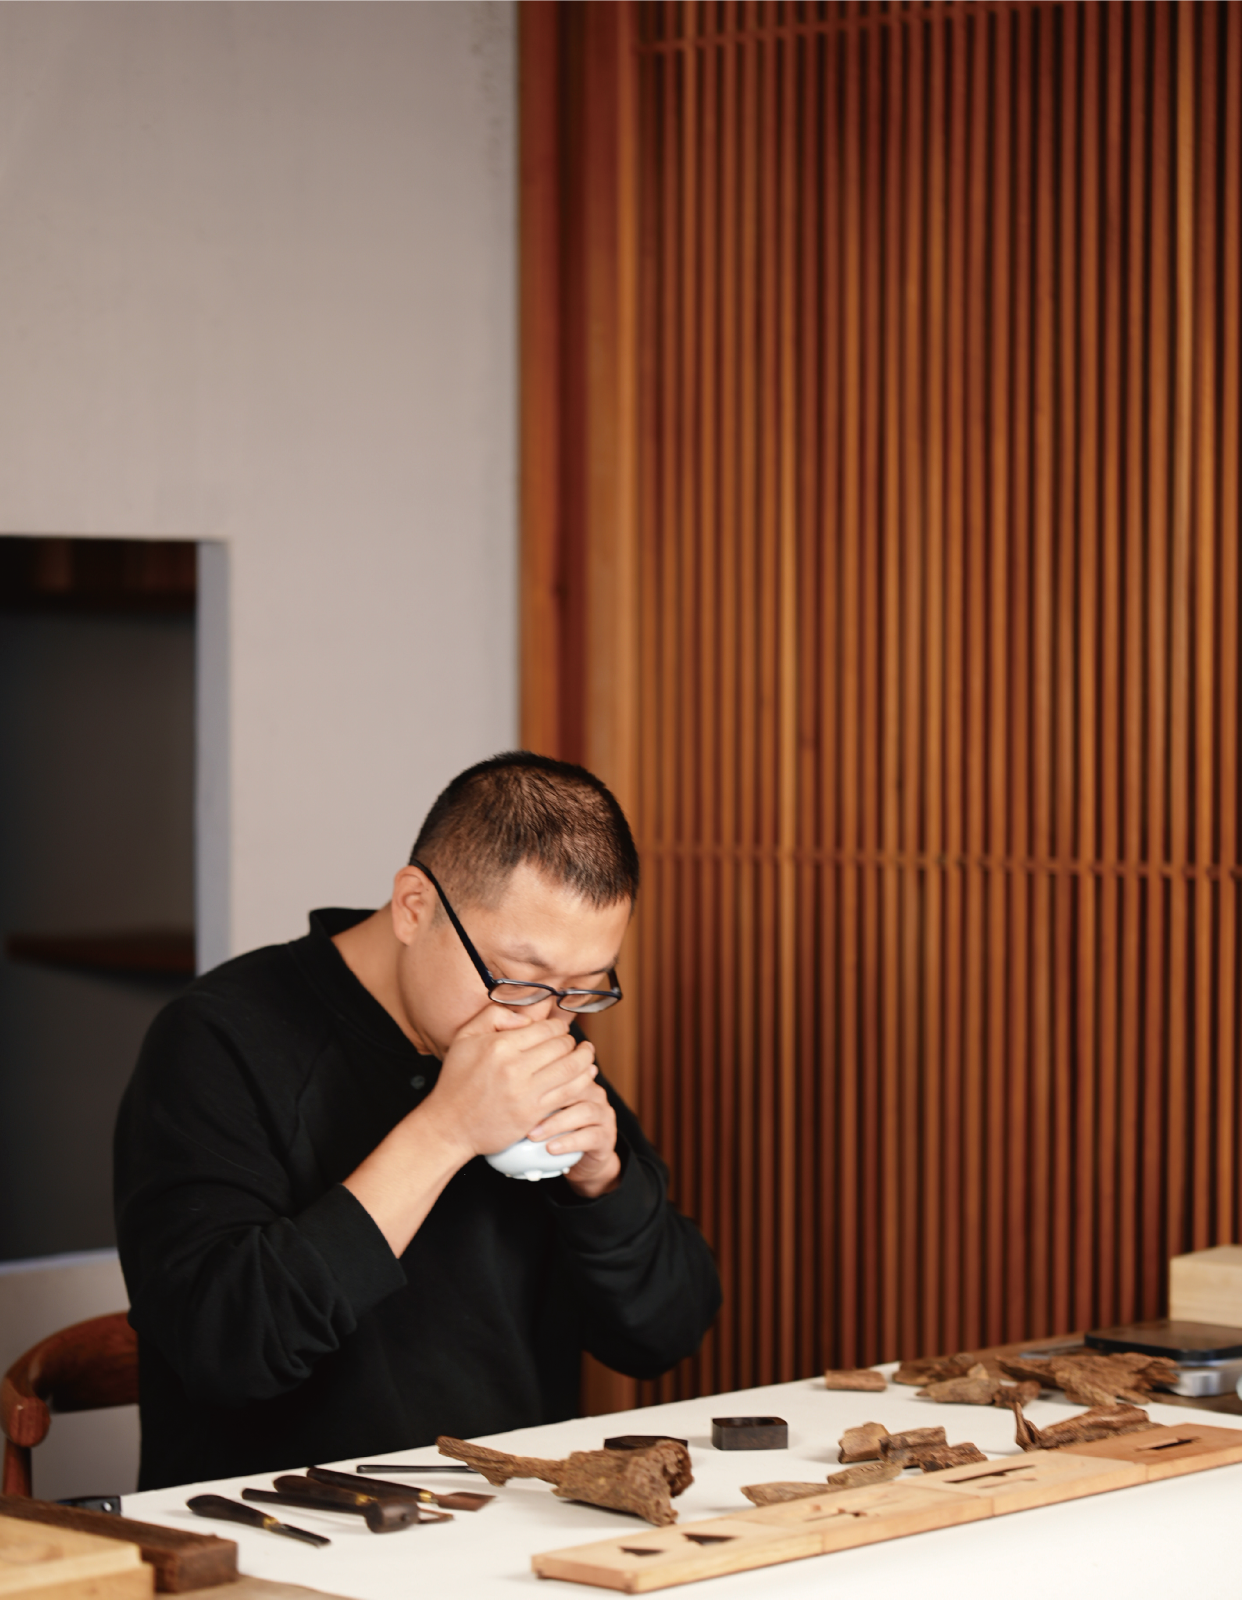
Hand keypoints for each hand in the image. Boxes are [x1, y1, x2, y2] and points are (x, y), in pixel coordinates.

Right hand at [421, 1002, 600, 1162]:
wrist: (449, 1124)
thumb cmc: (456, 1080)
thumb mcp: (465, 1037)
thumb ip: (493, 1015)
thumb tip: (526, 1019)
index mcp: (500, 1045)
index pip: (545, 1028)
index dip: (558, 1027)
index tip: (559, 1031)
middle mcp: (514, 1067)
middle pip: (561, 1046)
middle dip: (572, 1042)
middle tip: (574, 1043)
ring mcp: (525, 1092)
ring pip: (570, 1068)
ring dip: (585, 1059)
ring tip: (588, 1054)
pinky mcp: (532, 1113)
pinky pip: (568, 1093)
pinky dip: (583, 1081)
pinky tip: (588, 1075)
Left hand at [528, 1077, 620, 1197]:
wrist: (581, 1158)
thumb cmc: (555, 1130)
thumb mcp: (541, 1108)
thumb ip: (528, 1093)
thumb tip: (499, 1083)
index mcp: (577, 1078)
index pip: (564, 1068)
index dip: (542, 1076)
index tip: (516, 1088)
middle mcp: (594, 1092)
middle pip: (576, 1086)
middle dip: (548, 1098)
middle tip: (521, 1112)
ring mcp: (603, 1113)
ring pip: (585, 1111)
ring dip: (556, 1123)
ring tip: (533, 1135)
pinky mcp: (607, 1136)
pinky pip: (591, 1136)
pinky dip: (569, 1142)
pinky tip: (551, 1148)